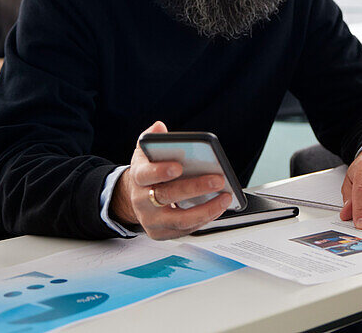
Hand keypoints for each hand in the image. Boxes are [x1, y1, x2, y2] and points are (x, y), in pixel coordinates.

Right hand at [111, 121, 230, 239]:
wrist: (136, 196)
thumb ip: (152, 138)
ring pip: (180, 219)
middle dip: (194, 188)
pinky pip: (186, 229)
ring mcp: (151, 220)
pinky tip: (218, 207)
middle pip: (167, 196)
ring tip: (225, 197)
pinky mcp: (161, 233)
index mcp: (138, 177)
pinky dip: (204, 219)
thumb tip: (159, 127)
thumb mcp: (145, 152)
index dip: (160, 172)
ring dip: (206, 209)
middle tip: (218, 179)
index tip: (178, 167)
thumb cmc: (147, 171)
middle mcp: (141, 201)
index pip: (145, 175)